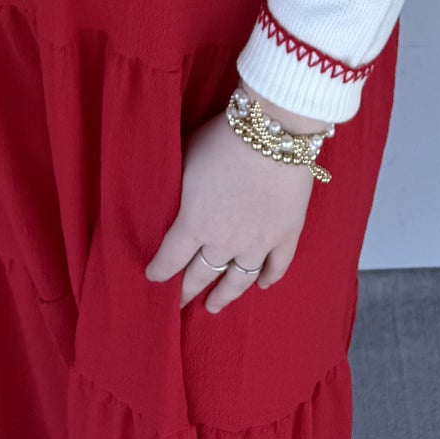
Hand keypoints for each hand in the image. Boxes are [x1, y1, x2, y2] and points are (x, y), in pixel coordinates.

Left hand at [144, 94, 322, 314]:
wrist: (273, 131)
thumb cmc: (223, 137)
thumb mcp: (186, 155)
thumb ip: (177, 184)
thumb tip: (165, 192)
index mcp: (194, 223)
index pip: (169, 259)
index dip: (159, 272)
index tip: (153, 278)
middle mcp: (224, 241)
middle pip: (201, 275)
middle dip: (187, 291)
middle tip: (179, 303)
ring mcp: (258, 242)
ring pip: (238, 280)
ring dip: (224, 296)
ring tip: (213, 307)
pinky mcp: (286, 234)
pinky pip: (277, 266)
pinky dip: (268, 278)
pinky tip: (261, 286)